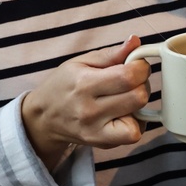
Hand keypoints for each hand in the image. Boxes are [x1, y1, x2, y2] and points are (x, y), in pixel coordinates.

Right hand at [22, 35, 152, 171]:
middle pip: (139, 97)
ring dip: (139, 105)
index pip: (129, 76)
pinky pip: (134, 134)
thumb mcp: (81, 62)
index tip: (136, 64)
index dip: (141, 67)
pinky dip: (136, 122)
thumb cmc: (64, 85)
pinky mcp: (103, 144)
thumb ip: (111, 54)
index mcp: (84, 84)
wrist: (44, 118)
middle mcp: (90, 111)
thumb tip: (135, 41)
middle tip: (131, 81)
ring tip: (125, 97)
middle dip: (141, 84)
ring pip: (141, 118)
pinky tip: (123, 113)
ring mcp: (97, 131)